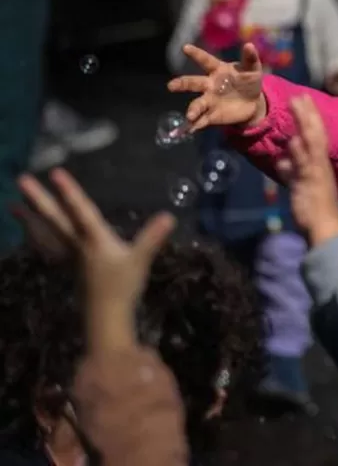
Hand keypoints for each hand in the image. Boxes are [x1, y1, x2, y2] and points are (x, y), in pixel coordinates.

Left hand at [17, 169, 175, 353]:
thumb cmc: (123, 287)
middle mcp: (78, 244)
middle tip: (21, 181)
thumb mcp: (140, 261)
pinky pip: (49, 246)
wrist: (106, 318)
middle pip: (55, 218)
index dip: (69, 192)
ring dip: (30, 218)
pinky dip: (38, 238)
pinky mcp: (71, 267)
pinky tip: (32, 235)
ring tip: (13, 206)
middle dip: (39, 199)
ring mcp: (72, 256)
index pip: (80, 211)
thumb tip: (169, 217)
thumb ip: (152, 238)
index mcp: (94, 239)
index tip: (55, 172)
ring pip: (47, 232)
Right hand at [166, 43, 265, 130]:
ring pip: (197, 104)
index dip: (196, 54)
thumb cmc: (248, 81)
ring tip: (190, 116)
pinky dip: (195, 125)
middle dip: (182, 84)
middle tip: (171, 86)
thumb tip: (250, 45)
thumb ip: (250, 58)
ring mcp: (209, 100)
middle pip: (194, 83)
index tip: (186, 48)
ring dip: (192, 110)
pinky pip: (201, 121)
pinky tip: (190, 129)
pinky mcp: (212, 115)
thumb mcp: (253, 69)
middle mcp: (209, 85)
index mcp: (218, 70)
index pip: (206, 60)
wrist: (252, 103)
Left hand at [274, 95, 337, 245]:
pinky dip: (301, 152)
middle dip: (308, 114)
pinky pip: (306, 165)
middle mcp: (319, 164)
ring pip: (312, 143)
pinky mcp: (310, 183)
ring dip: (305, 123)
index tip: (303, 100)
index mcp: (318, 164)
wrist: (325, 229)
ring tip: (298, 105)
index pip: (315, 136)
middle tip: (301, 94)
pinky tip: (294, 140)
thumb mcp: (299, 186)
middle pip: (315, 134)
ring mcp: (316, 172)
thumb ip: (291, 172)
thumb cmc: (314, 210)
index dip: (310, 118)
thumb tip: (282, 162)